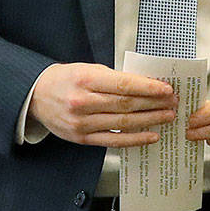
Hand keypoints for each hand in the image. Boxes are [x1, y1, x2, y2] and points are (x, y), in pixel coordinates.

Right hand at [27, 63, 177, 146]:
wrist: (36, 96)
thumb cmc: (66, 79)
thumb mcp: (88, 69)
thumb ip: (114, 78)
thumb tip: (146, 85)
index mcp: (85, 80)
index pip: (124, 85)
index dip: (148, 88)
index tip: (166, 89)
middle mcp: (82, 102)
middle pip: (126, 104)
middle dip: (154, 104)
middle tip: (173, 102)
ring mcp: (82, 123)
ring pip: (123, 123)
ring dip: (150, 120)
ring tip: (167, 116)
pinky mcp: (82, 138)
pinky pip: (114, 141)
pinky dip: (135, 139)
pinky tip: (152, 135)